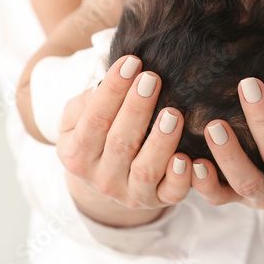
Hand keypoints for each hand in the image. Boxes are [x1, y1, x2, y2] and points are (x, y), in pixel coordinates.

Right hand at [57, 55, 192, 226]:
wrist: (106, 176)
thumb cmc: (97, 134)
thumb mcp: (76, 119)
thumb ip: (84, 103)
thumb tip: (103, 87)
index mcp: (77, 156)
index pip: (93, 121)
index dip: (112, 92)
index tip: (130, 62)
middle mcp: (101, 179)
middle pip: (119, 143)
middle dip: (136, 109)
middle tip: (152, 79)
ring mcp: (130, 193)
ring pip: (146, 170)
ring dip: (160, 141)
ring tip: (173, 114)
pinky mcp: (157, 200)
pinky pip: (171, 194)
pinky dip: (180, 179)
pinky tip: (187, 159)